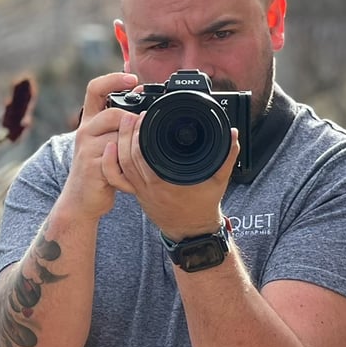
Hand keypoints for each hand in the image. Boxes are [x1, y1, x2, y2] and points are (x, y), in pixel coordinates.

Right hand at [57, 72, 138, 221]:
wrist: (81, 200)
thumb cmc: (99, 170)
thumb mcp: (108, 142)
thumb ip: (120, 123)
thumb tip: (141, 96)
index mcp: (90, 122)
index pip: (95, 89)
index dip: (113, 79)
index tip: (133, 79)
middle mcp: (85, 131)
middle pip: (115, 114)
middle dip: (134, 124)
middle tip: (143, 138)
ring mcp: (87, 148)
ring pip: (119, 136)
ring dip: (133, 148)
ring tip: (135, 160)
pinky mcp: (93, 166)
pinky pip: (118, 158)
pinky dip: (128, 165)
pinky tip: (130, 173)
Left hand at [104, 109, 240, 238]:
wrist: (192, 230)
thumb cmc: (204, 206)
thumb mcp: (219, 180)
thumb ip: (227, 156)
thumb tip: (233, 134)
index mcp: (166, 182)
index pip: (145, 153)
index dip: (141, 132)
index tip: (145, 115)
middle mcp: (150, 187)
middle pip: (129, 156)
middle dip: (128, 132)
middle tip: (131, 115)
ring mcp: (140, 191)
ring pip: (121, 165)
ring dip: (120, 143)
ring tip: (124, 124)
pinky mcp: (136, 193)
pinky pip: (118, 178)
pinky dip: (111, 163)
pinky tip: (112, 148)